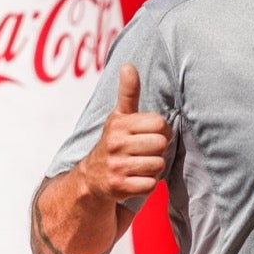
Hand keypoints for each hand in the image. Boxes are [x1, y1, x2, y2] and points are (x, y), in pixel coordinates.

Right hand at [78, 63, 170, 202]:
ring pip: (158, 165)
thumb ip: (128, 92)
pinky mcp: (118, 187)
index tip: (147, 135)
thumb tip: (128, 65)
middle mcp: (115, 144)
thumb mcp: (119, 117)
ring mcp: (116, 166)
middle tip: (143, 152)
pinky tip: (134, 180)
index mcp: (118, 124)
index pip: (160, 123)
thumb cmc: (114, 144)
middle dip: (157, 150)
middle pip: (161, 144)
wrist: (91, 179)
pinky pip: (150, 184)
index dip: (159, 131)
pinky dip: (146, 184)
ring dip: (152, 168)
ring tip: (138, 166)